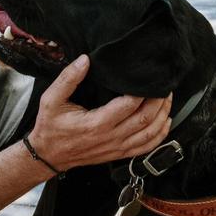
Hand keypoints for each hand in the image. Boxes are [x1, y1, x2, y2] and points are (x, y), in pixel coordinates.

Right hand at [28, 55, 172, 170]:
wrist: (48, 155)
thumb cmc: (50, 127)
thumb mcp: (51, 99)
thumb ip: (68, 78)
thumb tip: (85, 60)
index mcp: (96, 123)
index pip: (129, 105)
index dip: (143, 91)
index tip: (148, 76)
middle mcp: (110, 138)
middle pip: (145, 118)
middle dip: (158, 100)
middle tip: (164, 85)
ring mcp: (116, 148)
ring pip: (150, 134)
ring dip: (163, 116)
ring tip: (167, 99)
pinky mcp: (118, 154)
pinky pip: (146, 148)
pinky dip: (160, 135)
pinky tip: (166, 122)